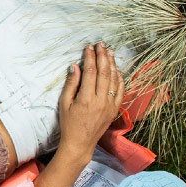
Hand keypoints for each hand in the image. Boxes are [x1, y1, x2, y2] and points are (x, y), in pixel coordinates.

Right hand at [56, 42, 122, 156]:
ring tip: (110, 52)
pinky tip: (117, 69)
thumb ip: (71, 84)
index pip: (90, 72)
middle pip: (104, 72)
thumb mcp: (65, 103)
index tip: (89, 47)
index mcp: (86, 98)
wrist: (80, 143)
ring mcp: (110, 104)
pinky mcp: (115, 109)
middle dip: (102, 56)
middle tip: (101, 44)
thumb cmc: (69, 124)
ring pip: (113, 79)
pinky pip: (120, 90)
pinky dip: (119, 78)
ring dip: (112, 63)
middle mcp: (100, 100)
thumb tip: (75, 66)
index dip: (90, 57)